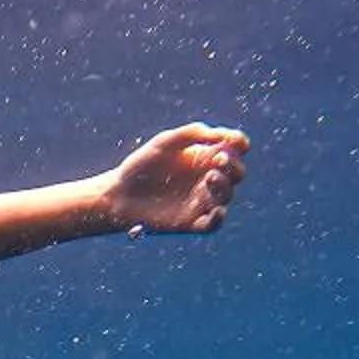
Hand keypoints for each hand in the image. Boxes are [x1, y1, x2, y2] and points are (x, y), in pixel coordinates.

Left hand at [108, 123, 248, 235]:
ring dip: (224, 186)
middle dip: (233, 166)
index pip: (234, 150)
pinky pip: (212, 225)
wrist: (119, 193)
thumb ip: (194, 133)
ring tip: (209, 177)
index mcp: (205, 157)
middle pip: (236, 173)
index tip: (236, 142)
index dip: (240, 145)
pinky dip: (218, 219)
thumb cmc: (142, 164)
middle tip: (218, 160)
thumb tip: (226, 137)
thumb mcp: (166, 142)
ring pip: (227, 197)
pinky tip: (216, 210)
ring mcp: (200, 201)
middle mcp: (207, 179)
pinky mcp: (191, 222)